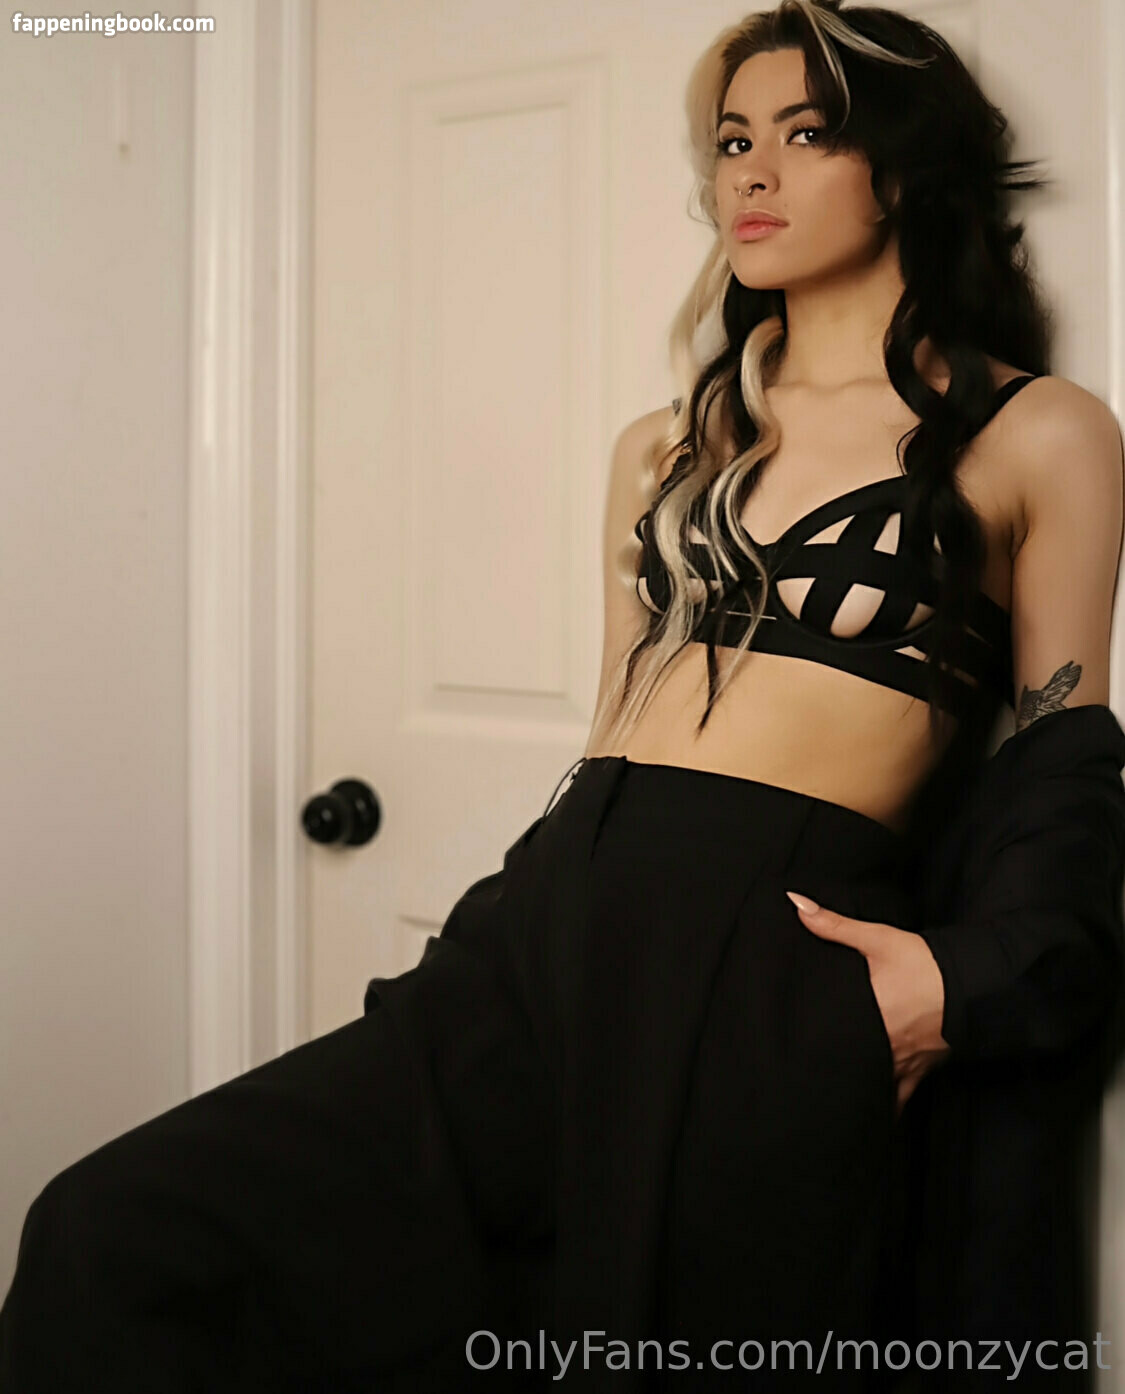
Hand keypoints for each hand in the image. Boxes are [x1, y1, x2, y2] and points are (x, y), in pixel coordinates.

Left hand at [786, 891, 951, 1115]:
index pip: (827, 1041)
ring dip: (854, 1096)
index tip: (783, 1061)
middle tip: (797, 1090)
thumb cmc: (923, 961)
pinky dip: (888, 1108)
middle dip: (825, 1078)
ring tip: (827, 1113)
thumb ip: (835, 925)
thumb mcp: (878, 939)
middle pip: (847, 1069)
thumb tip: (796, 904)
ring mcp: (903, 1063)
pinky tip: (875, 1124)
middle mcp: (882, 1046)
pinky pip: (902, 1098)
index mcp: (867, 1016)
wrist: (974, 981)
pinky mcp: (921, 1069)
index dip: (804, 1052)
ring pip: (872, 1090)